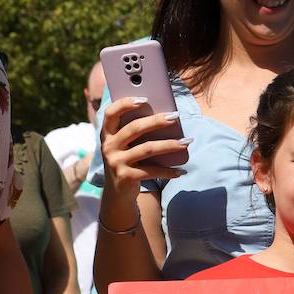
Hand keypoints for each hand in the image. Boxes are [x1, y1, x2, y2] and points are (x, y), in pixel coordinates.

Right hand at [100, 97, 186, 217]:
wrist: (118, 195)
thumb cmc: (127, 162)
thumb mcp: (125, 147)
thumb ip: (136, 132)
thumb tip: (165, 117)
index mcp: (107, 134)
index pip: (111, 113)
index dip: (125, 103)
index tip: (144, 98)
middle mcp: (108, 147)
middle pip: (134, 128)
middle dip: (156, 121)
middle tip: (175, 116)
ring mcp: (116, 162)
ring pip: (147, 149)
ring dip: (170, 144)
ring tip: (186, 142)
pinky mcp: (126, 177)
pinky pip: (151, 171)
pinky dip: (168, 171)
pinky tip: (181, 171)